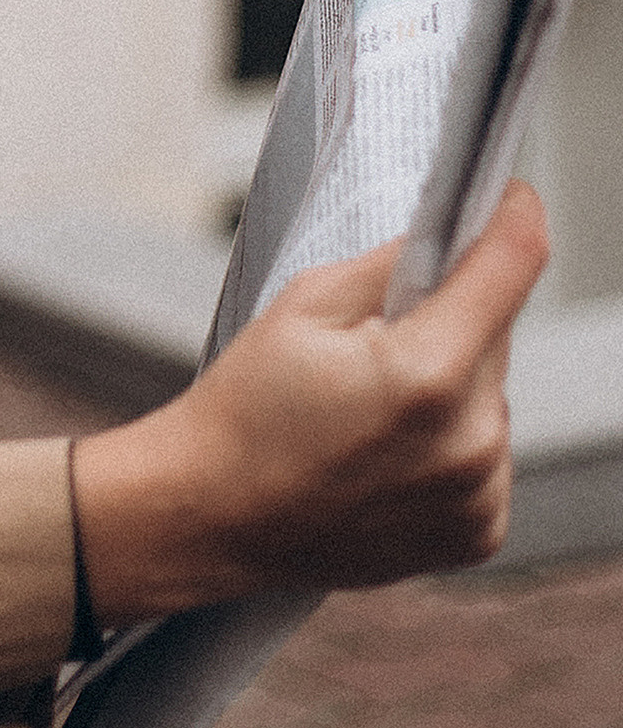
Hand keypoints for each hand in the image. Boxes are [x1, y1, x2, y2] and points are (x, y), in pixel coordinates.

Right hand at [72, 180, 549, 624]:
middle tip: (380, 332)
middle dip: (452, 315)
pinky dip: (452, 438)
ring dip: (453, 381)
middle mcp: (469, 442)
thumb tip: (455, 232)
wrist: (215, 514)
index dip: (512, 215)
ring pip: (492, 393)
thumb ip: (394, 262)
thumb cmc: (246, 412)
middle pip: (497, 333)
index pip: (513, 266)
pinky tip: (390, 448)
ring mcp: (478, 495)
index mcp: (426, 374)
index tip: (508, 197)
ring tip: (374, 405)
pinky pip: (487, 451)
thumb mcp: (306, 304)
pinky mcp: (479, 531)